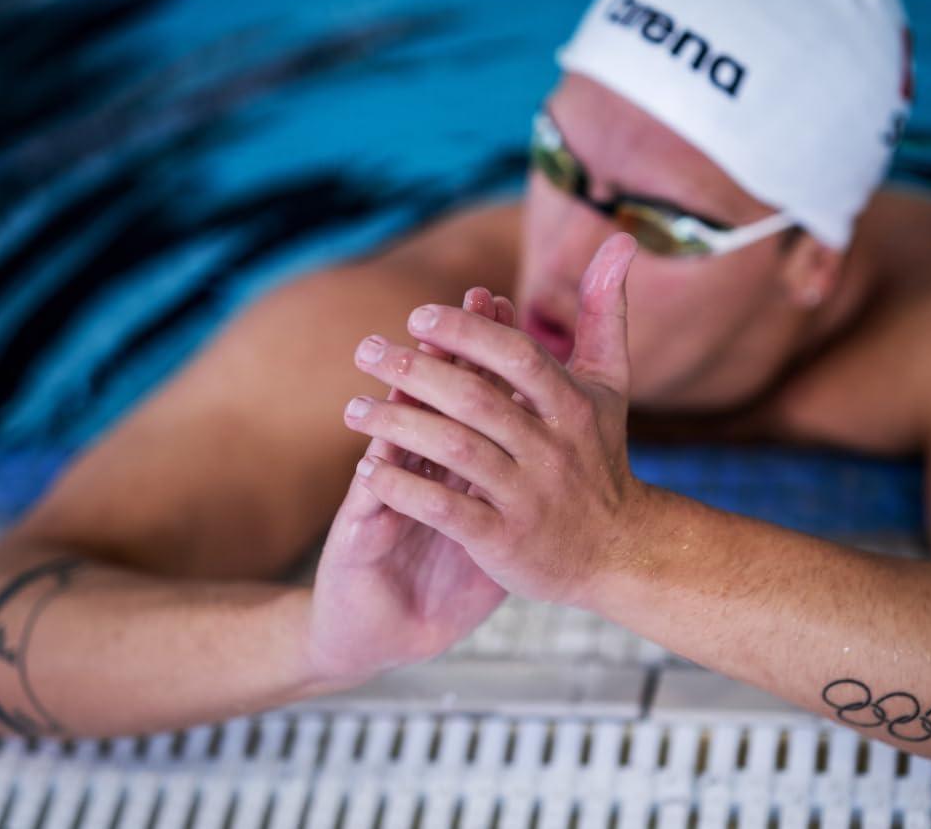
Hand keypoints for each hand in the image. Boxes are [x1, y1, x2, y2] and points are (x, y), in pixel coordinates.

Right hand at [307, 288, 516, 683]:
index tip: (502, 301)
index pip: (471, 387)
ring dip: (398, 404)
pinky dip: (378, 483)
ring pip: (394, 439)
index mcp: (454, 458)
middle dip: (446, 355)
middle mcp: (419, 466)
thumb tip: (569, 438)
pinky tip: (373, 463)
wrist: (387, 629)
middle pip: (431, 397)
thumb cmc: (447, 577)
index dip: (485, 347)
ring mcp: (387, 495)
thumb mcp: (496, 529)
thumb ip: (525, 481)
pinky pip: (371, 507)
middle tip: (451, 310)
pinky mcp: (360, 537)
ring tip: (405, 363)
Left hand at [343, 233, 649, 604]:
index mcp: (572, 405)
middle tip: (364, 349)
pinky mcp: (507, 541)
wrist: (619, 552)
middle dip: (415, 371)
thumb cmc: (601, 455)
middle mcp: (553, 448)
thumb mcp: (610, 383)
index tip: (417, 317)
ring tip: (353, 409)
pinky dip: (406, 490)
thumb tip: (620, 239)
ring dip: (398, 426)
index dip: (467, 332)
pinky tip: (370, 470)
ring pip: (455, 451)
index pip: (516, 357)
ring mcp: (530, 496)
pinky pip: (447, 511)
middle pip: (476, 400)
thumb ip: (605, 311)